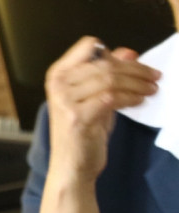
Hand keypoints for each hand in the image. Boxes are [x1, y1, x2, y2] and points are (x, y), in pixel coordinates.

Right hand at [44, 36, 159, 183]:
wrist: (71, 165)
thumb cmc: (82, 132)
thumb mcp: (95, 99)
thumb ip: (108, 76)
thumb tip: (129, 53)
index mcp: (58, 74)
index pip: (87, 46)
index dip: (112, 52)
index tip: (134, 61)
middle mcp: (59, 84)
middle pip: (105, 64)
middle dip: (135, 69)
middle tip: (155, 76)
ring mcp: (65, 100)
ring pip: (110, 80)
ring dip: (137, 83)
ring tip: (151, 89)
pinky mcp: (78, 116)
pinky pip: (111, 98)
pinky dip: (130, 97)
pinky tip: (139, 100)